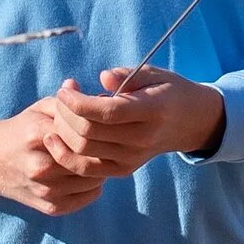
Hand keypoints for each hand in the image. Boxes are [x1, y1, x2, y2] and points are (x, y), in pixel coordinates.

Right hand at [0, 104, 105, 214]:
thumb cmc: (20, 130)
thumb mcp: (39, 109)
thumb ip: (68, 103)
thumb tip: (102, 96)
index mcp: (38, 135)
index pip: (85, 132)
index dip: (99, 128)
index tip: (104, 125)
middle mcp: (41, 166)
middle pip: (91, 158)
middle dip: (104, 150)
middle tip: (108, 143)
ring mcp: (45, 190)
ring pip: (93, 180)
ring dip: (101, 169)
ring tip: (98, 158)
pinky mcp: (50, 207)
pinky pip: (86, 198)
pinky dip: (94, 187)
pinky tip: (88, 175)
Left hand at [42, 68, 223, 179]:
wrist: (189, 122)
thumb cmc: (167, 92)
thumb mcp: (154, 74)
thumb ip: (127, 75)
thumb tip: (102, 78)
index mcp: (152, 112)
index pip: (108, 112)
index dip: (78, 102)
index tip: (65, 89)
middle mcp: (142, 139)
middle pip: (89, 133)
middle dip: (65, 113)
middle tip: (60, 97)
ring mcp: (132, 159)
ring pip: (82, 151)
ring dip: (61, 131)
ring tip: (58, 112)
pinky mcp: (123, 170)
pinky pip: (85, 169)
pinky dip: (65, 155)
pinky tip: (54, 138)